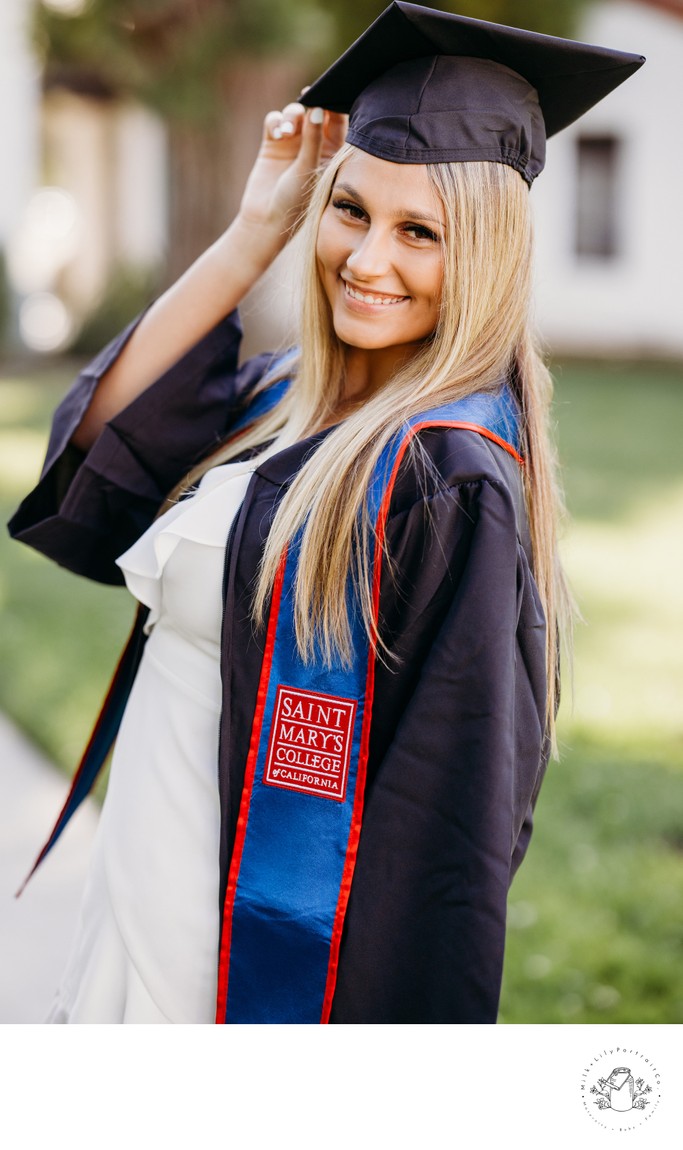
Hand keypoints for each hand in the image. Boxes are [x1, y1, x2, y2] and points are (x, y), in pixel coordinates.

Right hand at [238, 102, 347, 242]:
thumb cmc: (294, 201)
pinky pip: (275, 121)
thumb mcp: (308, 169)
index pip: (337, 122)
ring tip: (288, 130)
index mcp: (331, 152)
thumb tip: (318, 109)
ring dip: (291, 115)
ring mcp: (293, 144)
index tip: (329, 97)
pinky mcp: (273, 143)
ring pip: (294, 114)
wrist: (266, 220)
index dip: (334, 106)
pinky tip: (278, 134)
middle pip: (315, 112)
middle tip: (309, 99)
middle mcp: (313, 145)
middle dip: (311, 104)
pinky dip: (276, 122)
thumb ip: (313, 138)